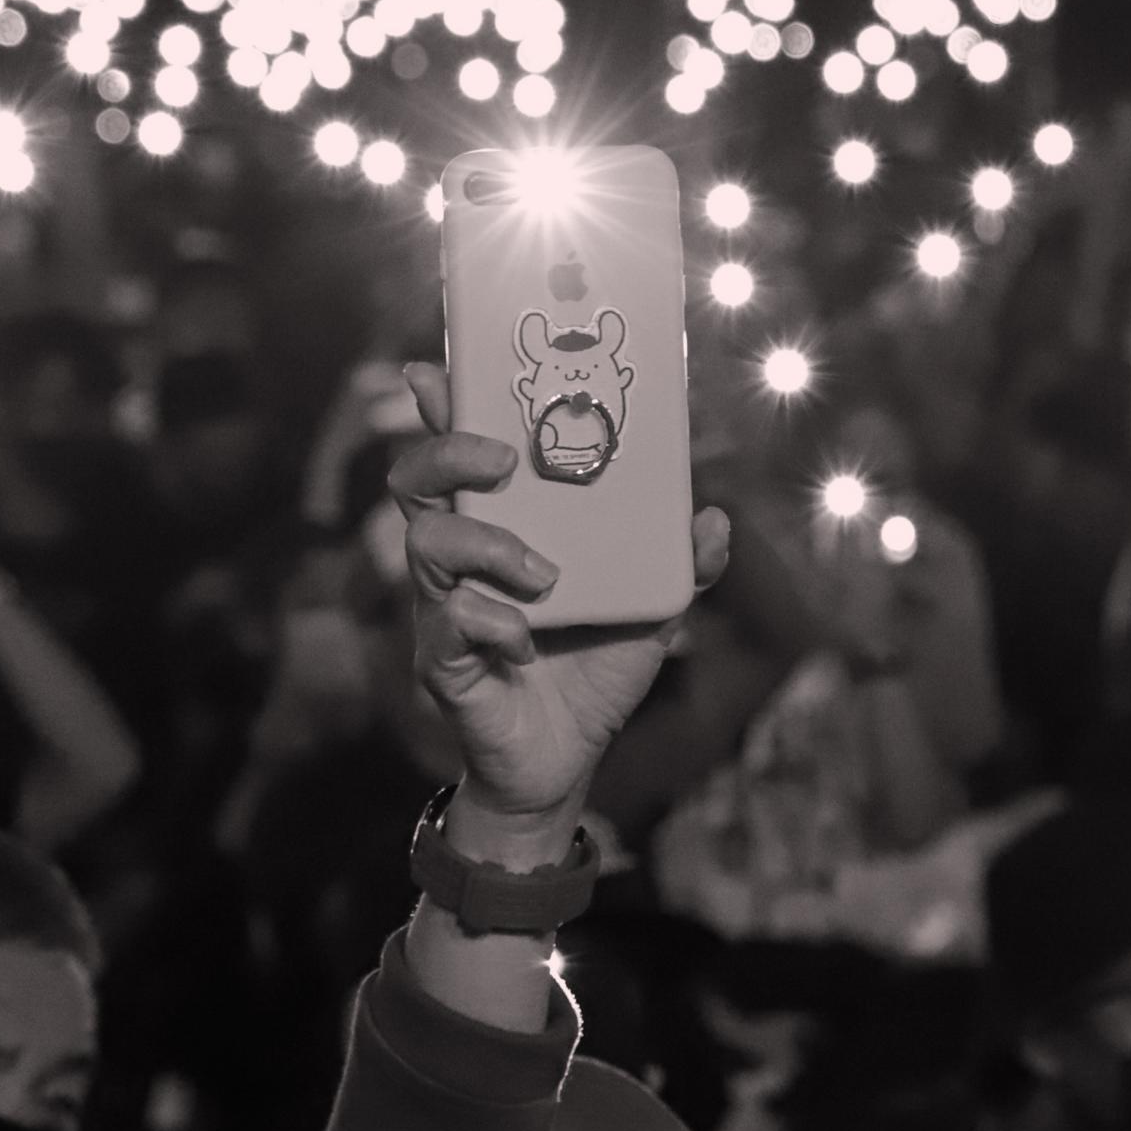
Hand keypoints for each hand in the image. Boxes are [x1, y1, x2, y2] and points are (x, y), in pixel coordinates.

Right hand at [389, 363, 729, 853]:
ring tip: (544, 574)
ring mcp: (444, 604)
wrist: (567, 760)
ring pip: (425, 542)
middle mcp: (463, 556)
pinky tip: (525, 641)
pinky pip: (446, 621)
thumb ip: (682, 565)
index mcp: (504, 527)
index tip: (441, 370)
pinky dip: (491, 622)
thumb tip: (714, 520)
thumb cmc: (594, 672)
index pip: (461, 453)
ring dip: (487, 544)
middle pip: (416, 478)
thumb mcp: (655, 611)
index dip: (444, 407)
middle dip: (450, 451)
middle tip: (504, 459)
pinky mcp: (442, 658)